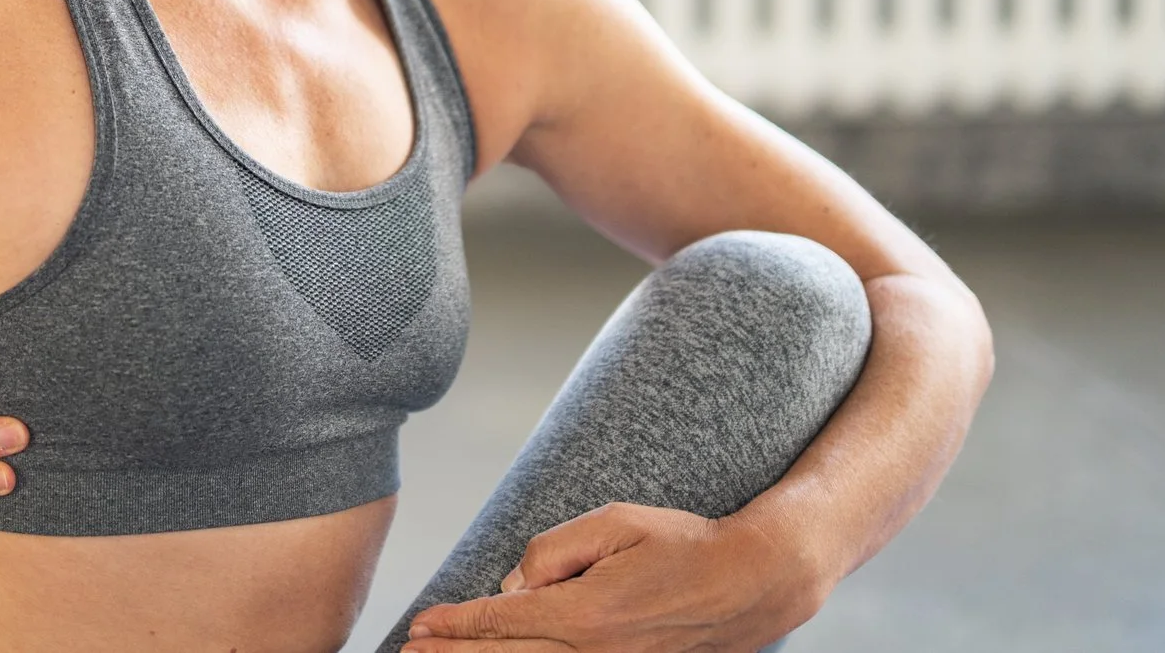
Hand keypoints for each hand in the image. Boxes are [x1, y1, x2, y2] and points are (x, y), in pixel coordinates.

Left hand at [404, 503, 827, 650]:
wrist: (752, 585)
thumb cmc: (684, 546)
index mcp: (587, 612)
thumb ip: (554, 551)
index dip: (458, 624)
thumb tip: (512, 585)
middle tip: (413, 651)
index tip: (423, 624)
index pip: (504, 621)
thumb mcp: (615, 523)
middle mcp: (597, 652)